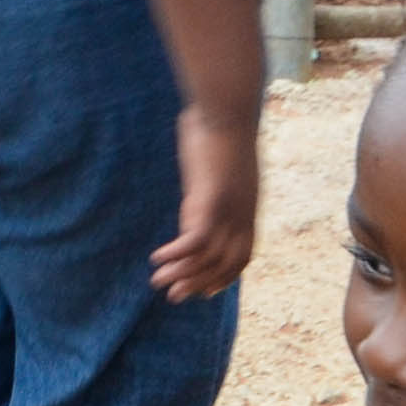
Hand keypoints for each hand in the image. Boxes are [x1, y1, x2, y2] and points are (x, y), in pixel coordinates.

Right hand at [153, 103, 256, 300]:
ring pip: (207, 257)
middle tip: (174, 298)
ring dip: (182, 273)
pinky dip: (177, 254)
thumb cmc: (222, 126)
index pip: (243, 256)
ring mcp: (228, 208)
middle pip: (225, 264)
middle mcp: (242, 214)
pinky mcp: (211, 199)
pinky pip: (194, 240)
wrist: (228, 107)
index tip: (206, 291)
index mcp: (248, 207)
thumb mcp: (224, 162)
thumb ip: (216, 180)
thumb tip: (206, 179)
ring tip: (159, 284)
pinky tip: (158, 259)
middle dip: (199, 284)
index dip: (225, 277)